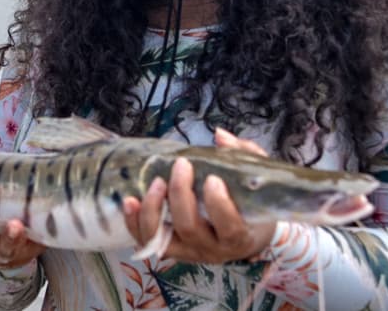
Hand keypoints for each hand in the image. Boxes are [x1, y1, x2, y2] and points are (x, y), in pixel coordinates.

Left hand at [122, 129, 275, 262]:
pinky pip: (146, 240)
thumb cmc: (250, 203)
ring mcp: (188, 251)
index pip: (229, 226)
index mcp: (239, 235)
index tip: (212, 179)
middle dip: (180, 194)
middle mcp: (213, 249)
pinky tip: (130, 200)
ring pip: (162, 239)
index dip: (218, 204)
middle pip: (190, 227)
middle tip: (181, 166)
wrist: (246, 235)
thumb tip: (219, 136)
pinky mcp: (170, 249)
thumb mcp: (256, 177)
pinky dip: (134, 222)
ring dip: (153, 209)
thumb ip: (243, 154)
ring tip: (155, 182)